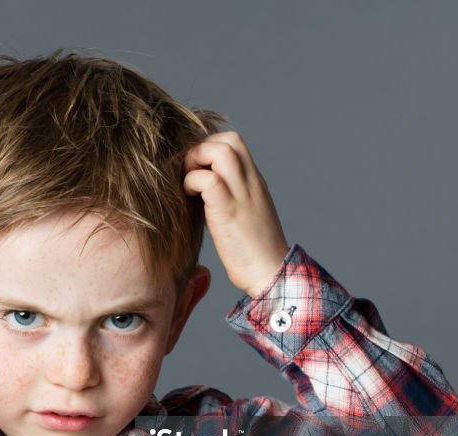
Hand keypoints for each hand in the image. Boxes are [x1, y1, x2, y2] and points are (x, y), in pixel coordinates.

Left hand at [183, 131, 289, 297]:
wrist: (269, 274)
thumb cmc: (252, 251)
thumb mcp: (244, 214)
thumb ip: (230, 197)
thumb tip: (203, 192)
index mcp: (254, 182)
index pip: (235, 143)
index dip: (209, 146)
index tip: (196, 168)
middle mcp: (250, 182)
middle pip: (229, 139)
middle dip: (201, 148)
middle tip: (189, 173)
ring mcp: (241, 195)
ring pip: (220, 151)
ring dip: (196, 161)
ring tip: (188, 184)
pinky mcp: (229, 211)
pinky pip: (208, 180)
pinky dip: (193, 182)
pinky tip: (189, 197)